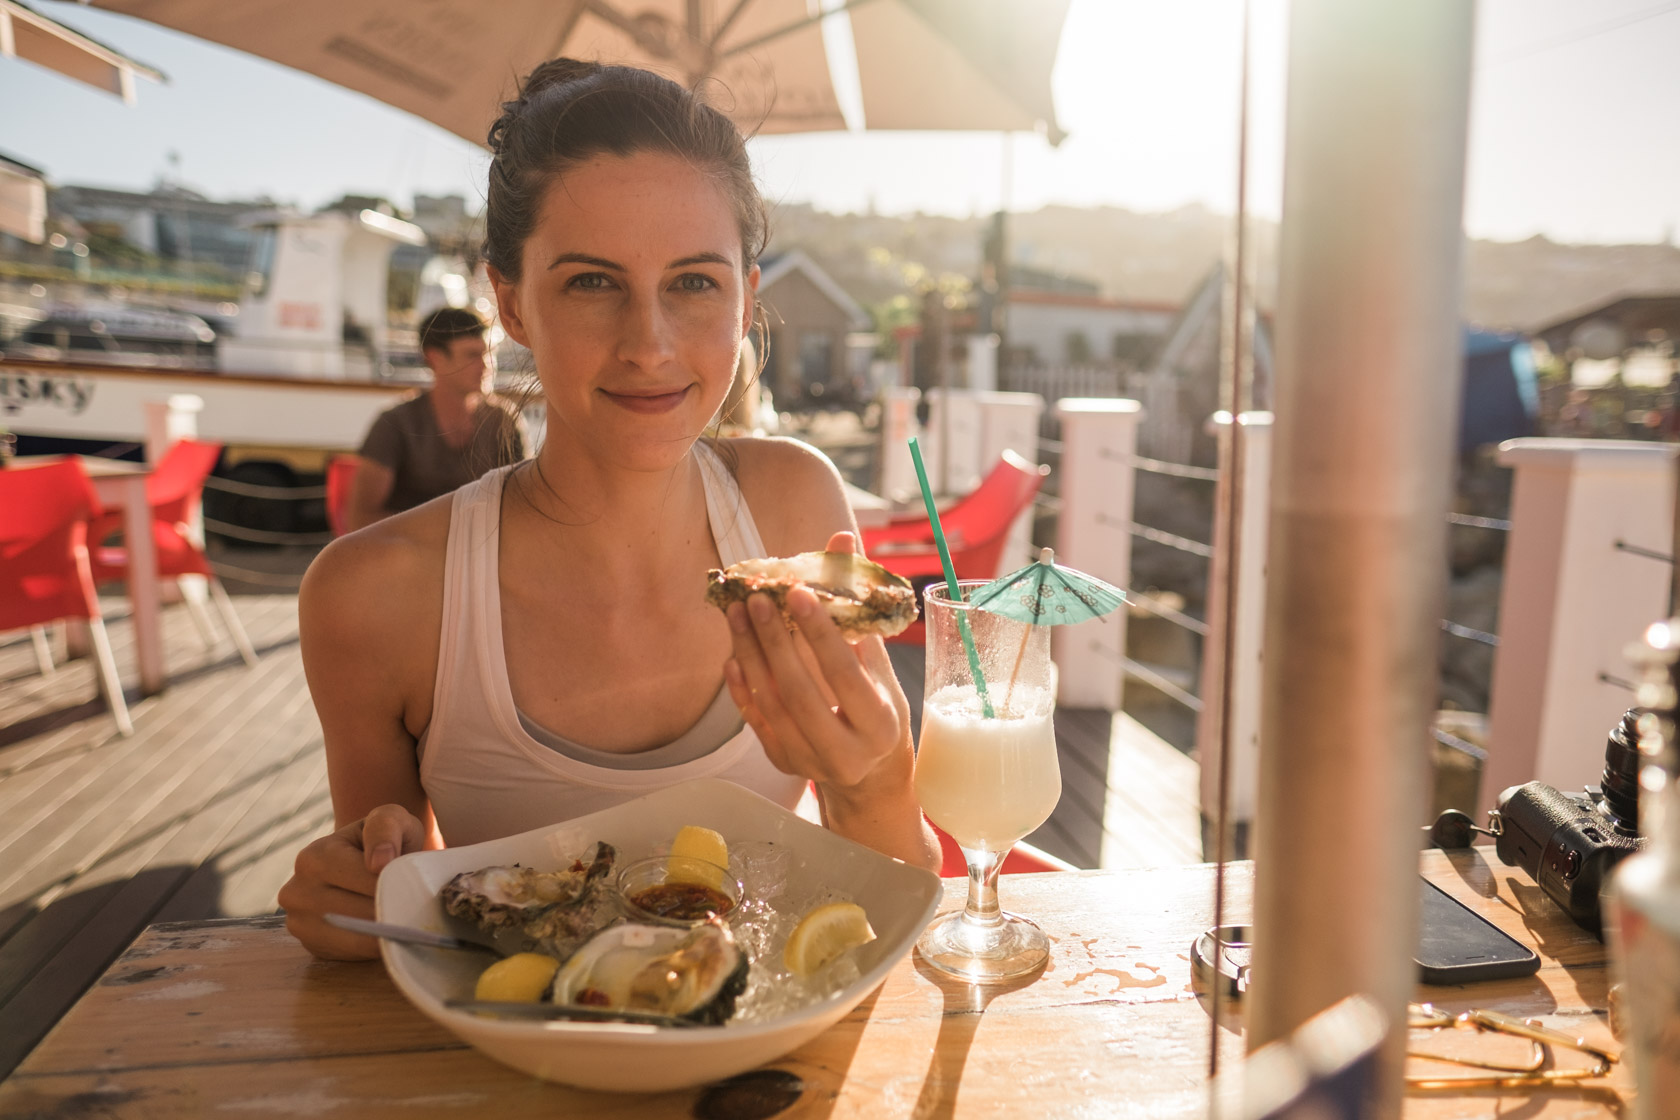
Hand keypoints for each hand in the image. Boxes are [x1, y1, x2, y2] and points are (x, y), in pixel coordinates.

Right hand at [279, 803, 427, 959]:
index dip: (398, 887)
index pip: (366, 882)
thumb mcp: (390, 818)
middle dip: (394, 912)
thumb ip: (386, 828)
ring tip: (409, 924)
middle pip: (360, 913)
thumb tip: (378, 863)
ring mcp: (299, 923)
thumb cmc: (382, 838)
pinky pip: (349, 955)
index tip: (419, 890)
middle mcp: (297, 891)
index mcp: (314, 857)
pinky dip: (373, 948)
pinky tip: (388, 934)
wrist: (366, 860)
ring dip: (387, 934)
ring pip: (356, 939)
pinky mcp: (311, 946)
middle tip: (420, 912)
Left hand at [723, 531, 912, 793]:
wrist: (869, 772)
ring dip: (751, 656)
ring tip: (737, 613)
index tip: (796, 590)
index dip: (819, 631)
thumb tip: (841, 541)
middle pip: (801, 692)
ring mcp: (811, 762)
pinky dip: (742, 688)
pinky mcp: (784, 764)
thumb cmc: (878, 707)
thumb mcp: (880, 665)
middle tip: (756, 597)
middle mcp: (846, 751)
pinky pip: (757, 722)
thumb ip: (859, 608)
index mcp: (879, 722)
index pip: (845, 674)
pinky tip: (734, 655)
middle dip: (774, 641)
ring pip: (772, 706)